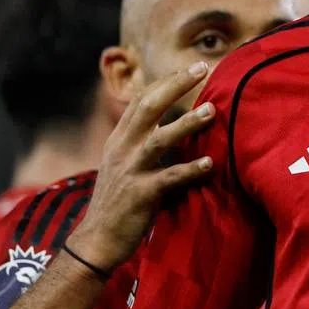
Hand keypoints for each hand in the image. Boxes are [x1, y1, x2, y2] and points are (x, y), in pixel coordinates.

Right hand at [65, 63, 215, 272]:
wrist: (96, 241)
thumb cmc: (119, 200)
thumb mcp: (124, 163)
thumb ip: (142, 141)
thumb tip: (171, 122)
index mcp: (119, 139)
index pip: (141, 99)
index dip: (166, 81)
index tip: (190, 67)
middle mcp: (122, 149)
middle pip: (148, 107)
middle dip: (176, 85)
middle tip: (202, 68)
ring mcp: (130, 170)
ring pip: (160, 139)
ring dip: (187, 123)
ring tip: (211, 111)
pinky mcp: (141, 194)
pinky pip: (170, 177)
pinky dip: (191, 169)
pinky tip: (210, 163)